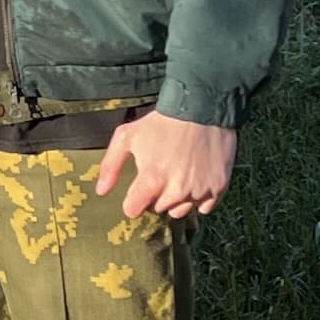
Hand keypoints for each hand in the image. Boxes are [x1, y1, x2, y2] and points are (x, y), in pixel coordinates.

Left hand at [94, 110, 236, 220]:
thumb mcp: (127, 136)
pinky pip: (204, 207)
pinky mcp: (218, 188)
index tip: (137, 190)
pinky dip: (199, 198)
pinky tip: (195, 180)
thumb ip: (111, 166)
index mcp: (152, 180)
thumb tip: (101, 191)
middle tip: (161, 174)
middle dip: (155, 196)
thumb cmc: (162, 122)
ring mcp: (199, 191)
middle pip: (158, 209)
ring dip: (177, 200)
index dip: (133, 200)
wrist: (202, 108)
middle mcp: (176, 191)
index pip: (133, 210)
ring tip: (178, 176)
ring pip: (181, 211)